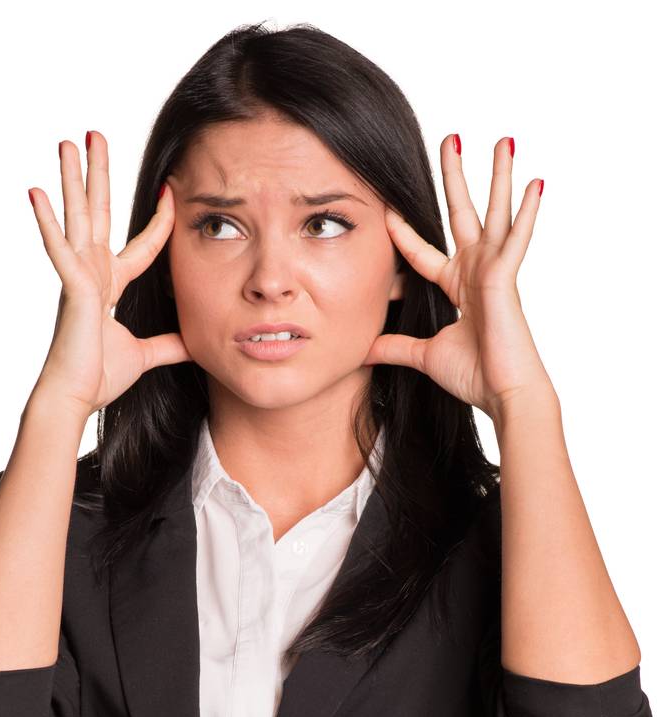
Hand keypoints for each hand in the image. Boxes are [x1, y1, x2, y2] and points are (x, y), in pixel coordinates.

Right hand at [28, 130, 190, 418]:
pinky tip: (36, 191)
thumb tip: (195, 343)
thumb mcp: (146, 354)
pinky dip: (47, 221)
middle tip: (96, 134)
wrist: (74, 397)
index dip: (159, 220)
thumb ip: (169, 344)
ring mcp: (78, 276)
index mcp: (110, 284)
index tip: (170, 190)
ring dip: (72, 179)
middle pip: (99, 212)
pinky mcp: (71, 288)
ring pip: (77, 217)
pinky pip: (59, 249)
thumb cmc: (99, 377)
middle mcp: (92, 272)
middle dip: (98, 173)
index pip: (142, 245)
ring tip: (67, 141)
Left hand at [363, 135, 555, 423]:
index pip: (423, 251)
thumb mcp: (424, 355)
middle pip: (462, 213)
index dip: (403, 231)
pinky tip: (536, 182)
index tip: (387, 205)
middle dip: (455, 177)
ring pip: (495, 213)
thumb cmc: (475, 376)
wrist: (503, 394)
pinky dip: (527, 212)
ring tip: (503, 140)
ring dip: (499, 176)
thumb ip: (396, 347)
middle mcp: (476, 270)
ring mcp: (494, 270)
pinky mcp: (506, 278)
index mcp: (457, 285)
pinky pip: (517, 239)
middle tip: (450, 138)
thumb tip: (364, 349)